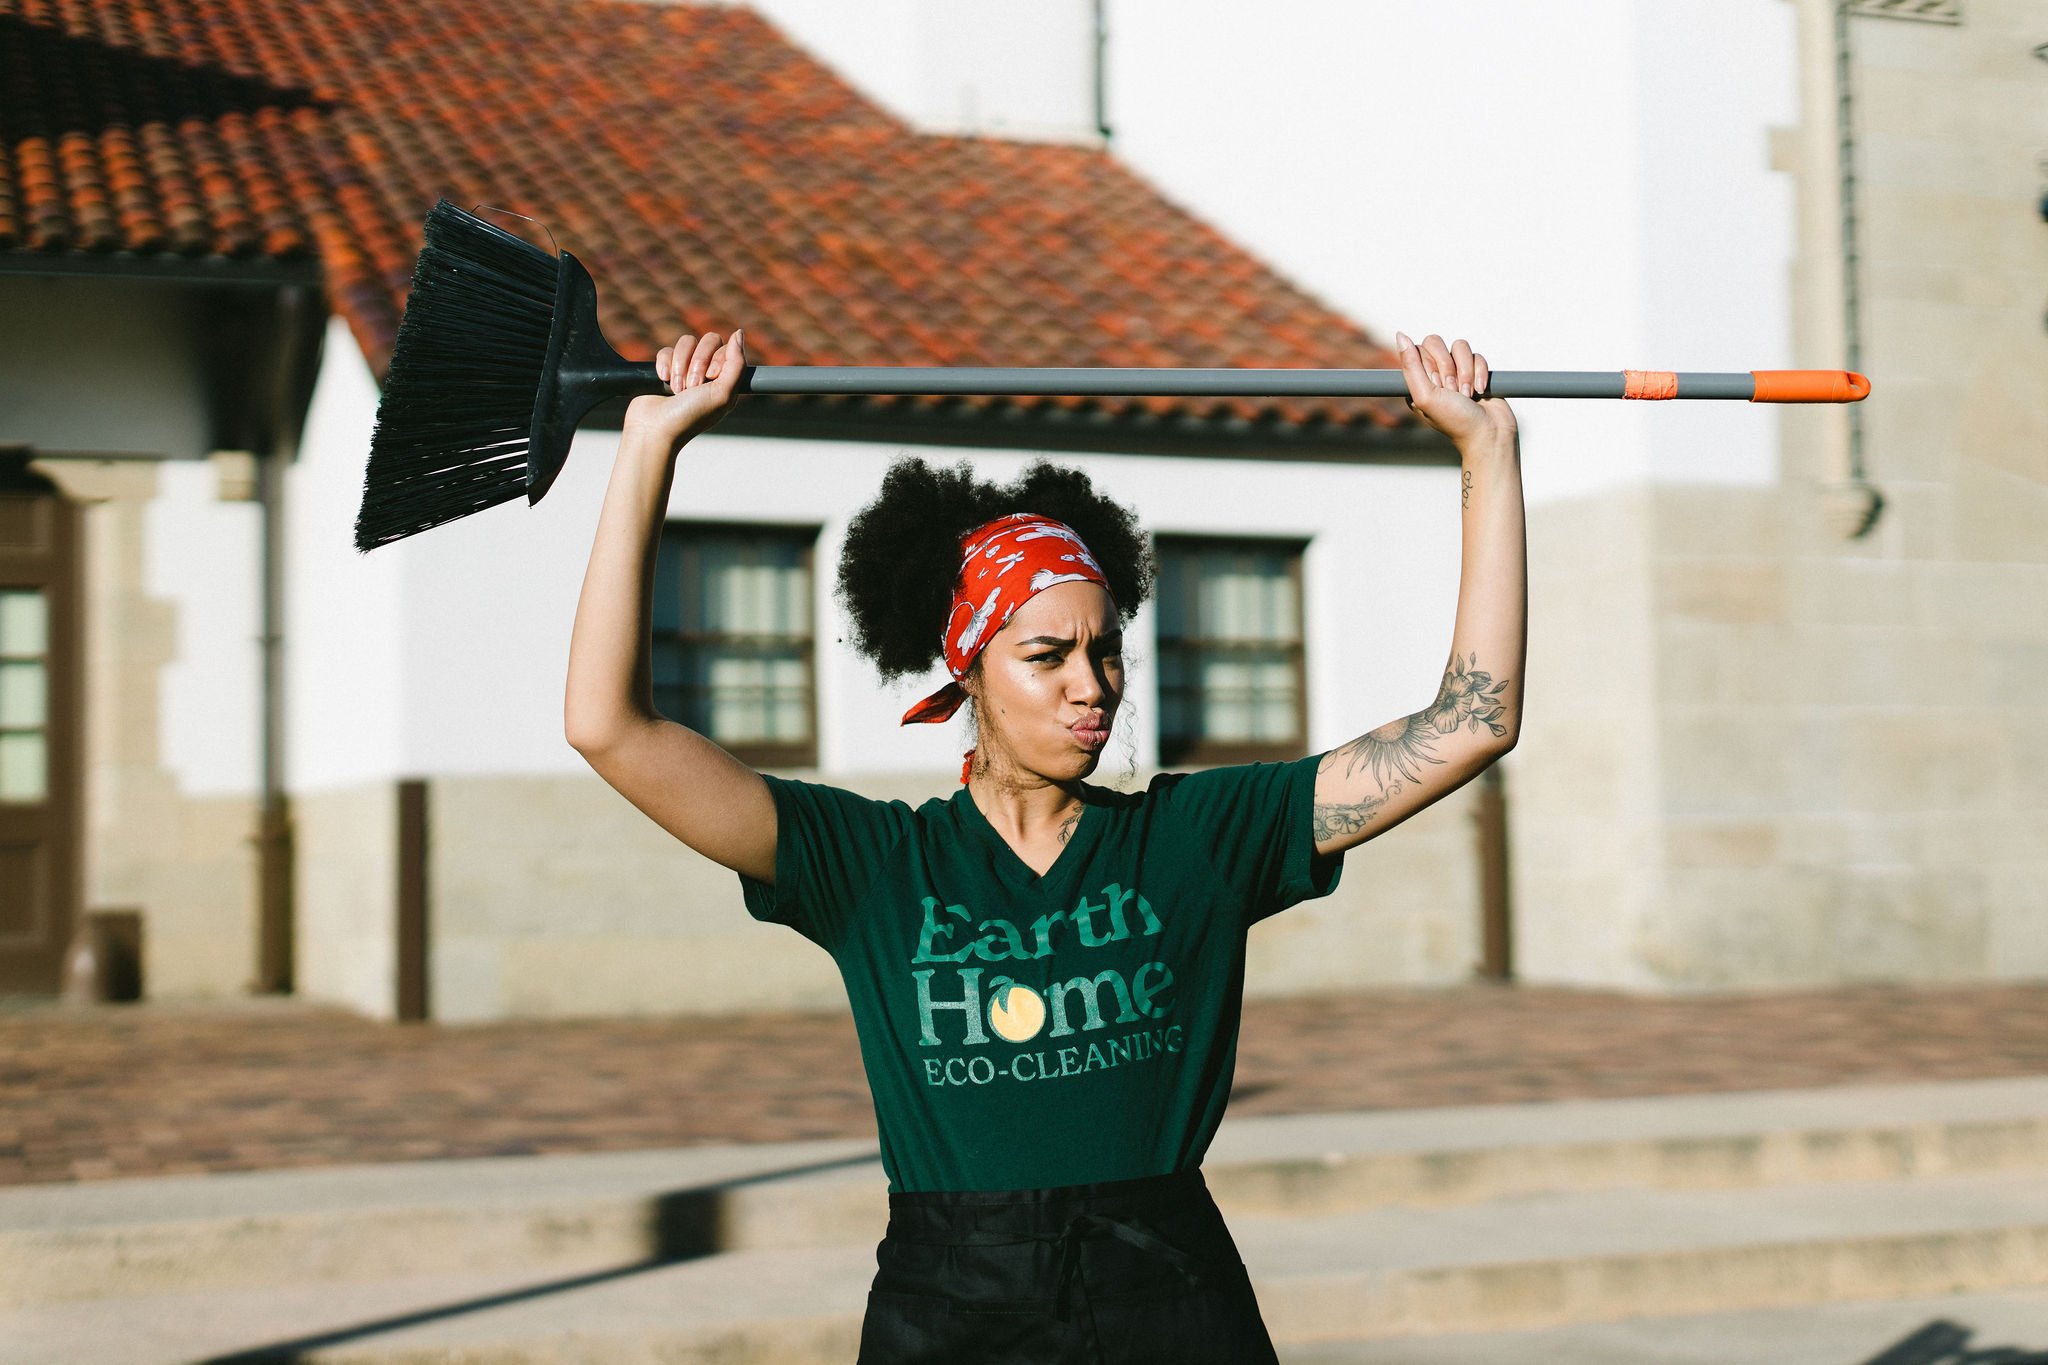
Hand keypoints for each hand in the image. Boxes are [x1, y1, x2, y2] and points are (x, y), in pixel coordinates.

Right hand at [624, 328, 746, 450]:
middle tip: (692, 386)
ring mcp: (685, 370)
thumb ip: (737, 364)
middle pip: (708, 340)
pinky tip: (663, 381)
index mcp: (725, 380)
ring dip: (680, 366)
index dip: (717, 359)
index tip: (711, 378)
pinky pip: (666, 350)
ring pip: (687, 342)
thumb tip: (738, 333)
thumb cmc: (691, 416)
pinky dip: (664, 365)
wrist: (655, 429)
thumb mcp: (722, 393)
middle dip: (698, 362)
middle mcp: (707, 373)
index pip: (727, 349)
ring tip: (677, 389)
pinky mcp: (665, 368)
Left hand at [1394, 331, 1517, 451]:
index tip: (1437, 386)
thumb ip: (1411, 366)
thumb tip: (1400, 335)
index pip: (1417, 350)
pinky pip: (1476, 355)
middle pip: (1436, 343)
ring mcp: (1455, 372)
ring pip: (1459, 346)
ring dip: (1466, 372)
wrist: (1490, 433)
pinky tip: (1481, 392)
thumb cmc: (1455, 420)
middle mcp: (1434, 375)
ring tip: (1468, 394)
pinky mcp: (1476, 371)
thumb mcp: (1425, 395)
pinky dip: (1480, 373)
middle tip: (1453, 391)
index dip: (1431, 365)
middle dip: (1449, 367)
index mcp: (1416, 382)